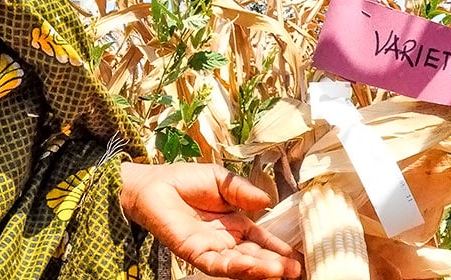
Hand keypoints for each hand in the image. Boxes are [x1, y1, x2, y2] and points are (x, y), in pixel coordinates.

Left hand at [120, 162, 301, 279]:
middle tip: (297, 270)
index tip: (298, 256)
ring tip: (282, 272)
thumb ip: (242, 191)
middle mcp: (226, 240)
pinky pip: (217, 264)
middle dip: (276, 265)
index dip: (279, 248)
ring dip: (261, 269)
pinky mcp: (194, 252)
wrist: (152, 183)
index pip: (261, 240)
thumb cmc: (184, 180)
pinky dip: (235, 267)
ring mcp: (210, 248)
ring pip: (240, 265)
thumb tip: (266, 201)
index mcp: (235, 224)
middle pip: (255, 256)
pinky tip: (251, 266)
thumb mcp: (221, 180)